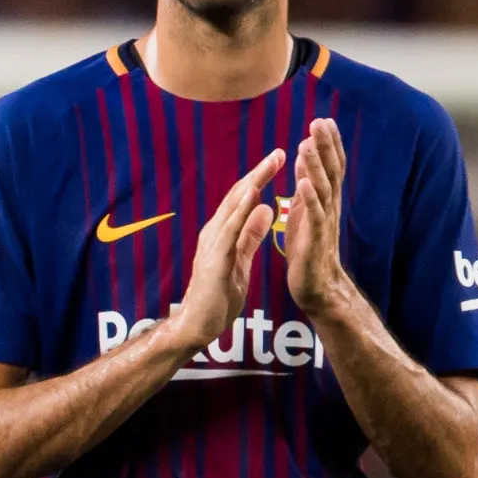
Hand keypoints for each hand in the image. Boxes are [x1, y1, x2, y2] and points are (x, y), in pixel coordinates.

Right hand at [169, 153, 279, 349]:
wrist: (197, 325)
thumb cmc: (218, 297)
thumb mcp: (242, 261)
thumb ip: (252, 236)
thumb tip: (268, 209)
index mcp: (223, 233)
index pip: (243, 200)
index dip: (260, 178)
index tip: (279, 160)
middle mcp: (214, 232)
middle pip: (238, 195)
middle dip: (259, 173)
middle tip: (279, 152)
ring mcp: (211, 243)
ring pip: (233, 206)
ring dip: (252, 182)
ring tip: (270, 163)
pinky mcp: (213, 257)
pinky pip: (229, 229)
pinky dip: (240, 209)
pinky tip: (253, 194)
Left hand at [280, 116, 351, 316]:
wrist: (316, 285)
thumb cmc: (309, 247)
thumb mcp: (305, 209)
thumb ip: (306, 182)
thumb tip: (303, 155)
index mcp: (324, 200)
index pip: (330, 166)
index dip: (328, 144)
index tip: (324, 119)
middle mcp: (328, 207)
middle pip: (330, 171)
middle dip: (325, 146)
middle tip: (320, 121)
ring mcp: (323, 222)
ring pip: (322, 189)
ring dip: (315, 166)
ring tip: (308, 144)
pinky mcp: (315, 240)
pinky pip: (314, 216)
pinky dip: (310, 198)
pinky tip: (303, 183)